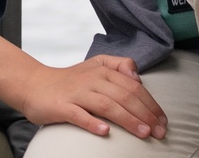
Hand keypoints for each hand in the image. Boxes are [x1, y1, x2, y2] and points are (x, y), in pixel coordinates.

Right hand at [16, 56, 167, 139]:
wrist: (35, 85)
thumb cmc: (70, 80)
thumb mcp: (96, 66)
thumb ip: (118, 65)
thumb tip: (137, 76)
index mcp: (103, 70)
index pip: (133, 86)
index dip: (150, 103)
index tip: (163, 120)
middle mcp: (92, 79)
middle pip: (124, 95)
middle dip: (145, 113)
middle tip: (159, 131)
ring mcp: (77, 93)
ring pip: (106, 104)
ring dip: (127, 119)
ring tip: (143, 133)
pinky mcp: (62, 107)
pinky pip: (78, 115)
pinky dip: (92, 123)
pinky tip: (105, 132)